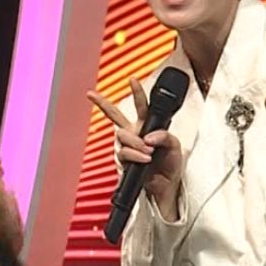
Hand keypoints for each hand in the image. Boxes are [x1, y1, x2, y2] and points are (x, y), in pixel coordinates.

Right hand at [88, 77, 184, 216]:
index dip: (137, 92)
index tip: (132, 79)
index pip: (141, 106)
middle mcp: (134, 133)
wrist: (167, 185)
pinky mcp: (124, 160)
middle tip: (90, 94)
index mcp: (146, 125)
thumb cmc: (170, 164)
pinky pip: (125, 153)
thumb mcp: (175, 146)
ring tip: (149, 152)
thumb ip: (164, 136)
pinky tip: (145, 158)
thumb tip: (148, 137)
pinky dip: (136, 155)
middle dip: (102, 103)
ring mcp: (127, 147)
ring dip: (136, 143)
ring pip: (122, 136)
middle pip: (114, 115)